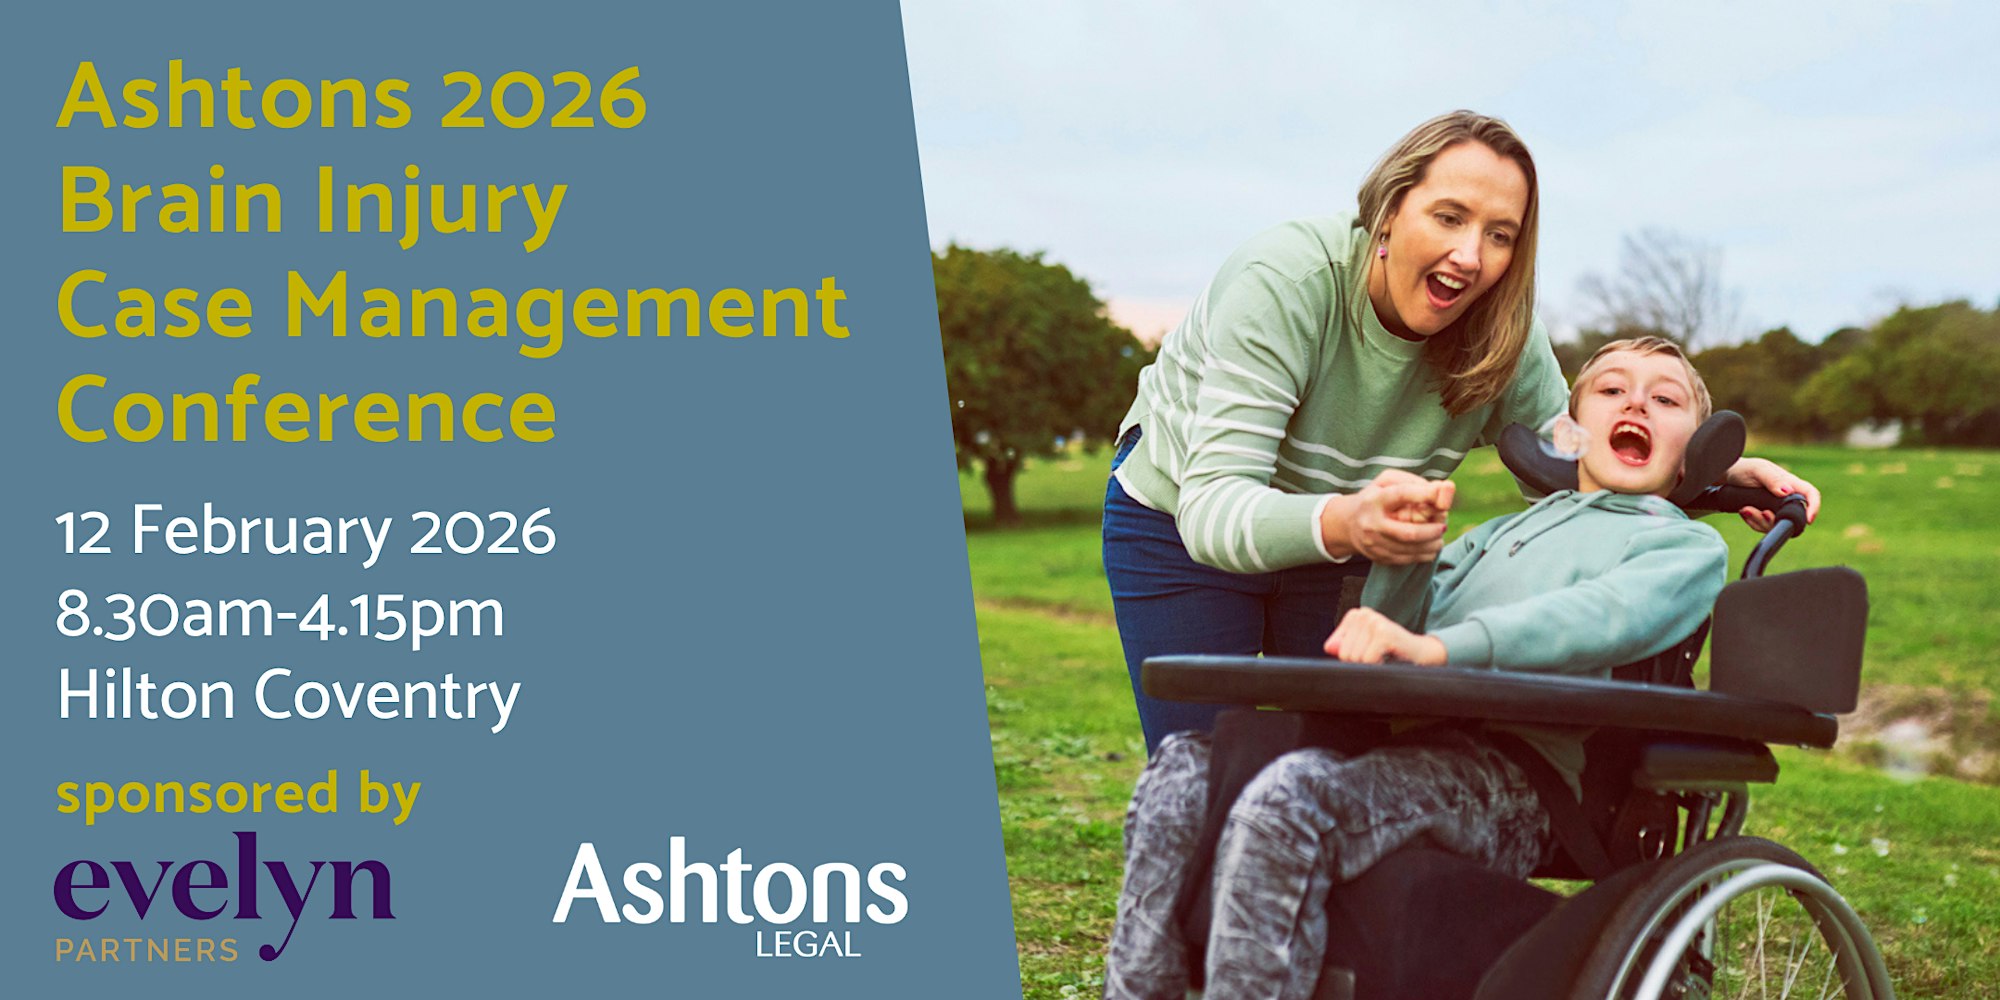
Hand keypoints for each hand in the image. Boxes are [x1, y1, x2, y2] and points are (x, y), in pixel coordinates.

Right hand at [1320, 471, 1453, 564]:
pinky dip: (1424, 554)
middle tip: (1443, 526)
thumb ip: (1414, 482)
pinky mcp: (1378, 557)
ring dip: (1431, 544)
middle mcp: (1372, 523)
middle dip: (1432, 531)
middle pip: (1408, 533)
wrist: (1348, 523)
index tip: (1442, 496)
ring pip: (1410, 549)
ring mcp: (1373, 543)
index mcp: (1374, 499)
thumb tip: (1442, 490)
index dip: (1424, 495)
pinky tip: (1430, 546)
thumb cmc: (1376, 497)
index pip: (1401, 495)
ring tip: (1439, 537)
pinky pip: (1406, 560)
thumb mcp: (1388, 481)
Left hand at [1323, 607, 1448, 665]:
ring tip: (1384, 656)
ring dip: (1371, 665)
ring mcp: (1374, 622)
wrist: (1421, 654)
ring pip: (1355, 658)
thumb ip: (1343, 646)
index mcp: (1355, 615)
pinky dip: (1379, 666)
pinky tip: (1389, 658)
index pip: (1335, 647)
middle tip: (1378, 656)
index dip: (1351, 657)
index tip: (1368, 652)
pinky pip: (1368, 660)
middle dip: (1361, 662)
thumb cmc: (1390, 652)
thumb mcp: (1363, 647)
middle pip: (1344, 653)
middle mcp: (1364, 614)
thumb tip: (1329, 647)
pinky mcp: (1384, 633)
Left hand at [1725, 458, 1819, 530]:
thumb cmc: (1745, 469)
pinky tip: (1744, 512)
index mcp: (1789, 482)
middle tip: (1760, 513)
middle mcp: (1785, 496)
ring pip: (1776, 523)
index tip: (1808, 520)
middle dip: (1775, 520)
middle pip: (1792, 516)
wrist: (1728, 475)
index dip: (1813, 507)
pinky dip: (1753, 523)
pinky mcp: (1765, 514)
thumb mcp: (1757, 470)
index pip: (1810, 494)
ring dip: (1760, 522)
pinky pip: (1764, 526)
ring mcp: (1775, 507)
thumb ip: (1772, 480)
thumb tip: (1787, 491)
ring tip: (1745, 510)